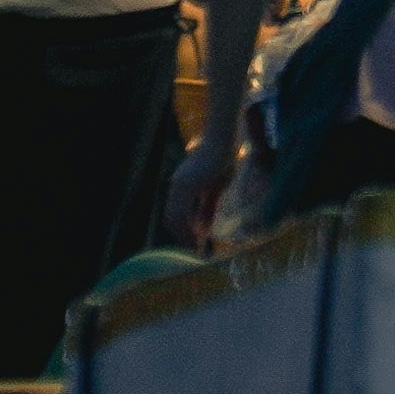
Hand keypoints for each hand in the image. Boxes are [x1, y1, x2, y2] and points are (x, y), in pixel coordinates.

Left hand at [162, 138, 235, 252]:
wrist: (223, 141)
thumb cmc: (222, 160)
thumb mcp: (215, 190)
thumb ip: (207, 209)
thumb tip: (203, 230)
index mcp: (181, 187)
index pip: (174, 215)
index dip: (181, 231)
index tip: (192, 245)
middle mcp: (176, 186)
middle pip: (171, 219)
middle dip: (181, 237)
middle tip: (192, 252)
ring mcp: (179, 185)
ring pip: (174, 218)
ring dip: (183, 236)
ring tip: (194, 249)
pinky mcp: (186, 184)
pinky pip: (183, 211)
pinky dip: (187, 227)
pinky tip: (197, 237)